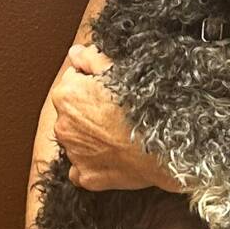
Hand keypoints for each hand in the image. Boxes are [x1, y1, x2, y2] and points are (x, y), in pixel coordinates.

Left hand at [50, 43, 183, 192]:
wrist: (165, 143)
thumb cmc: (144, 104)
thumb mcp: (117, 69)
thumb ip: (91, 58)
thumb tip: (75, 52)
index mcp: (66, 95)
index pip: (72, 81)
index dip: (92, 83)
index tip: (109, 89)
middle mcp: (63, 125)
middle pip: (72, 112)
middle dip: (88, 111)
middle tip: (116, 111)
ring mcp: (74, 153)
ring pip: (77, 141)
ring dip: (90, 137)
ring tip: (117, 133)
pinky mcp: (86, 176)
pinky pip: (82, 169)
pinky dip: (92, 164)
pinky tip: (111, 156)